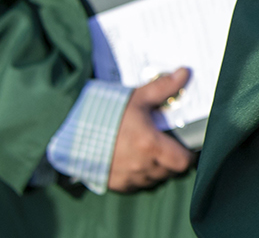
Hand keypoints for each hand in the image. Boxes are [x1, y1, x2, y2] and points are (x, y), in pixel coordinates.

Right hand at [107, 68, 192, 192]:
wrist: (72, 131)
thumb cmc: (105, 113)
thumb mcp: (136, 98)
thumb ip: (162, 88)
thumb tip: (184, 73)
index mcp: (150, 144)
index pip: (182, 162)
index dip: (187, 155)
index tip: (185, 147)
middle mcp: (141, 165)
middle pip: (169, 171)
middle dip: (171, 160)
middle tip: (166, 145)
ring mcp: (128, 177)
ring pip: (153, 179)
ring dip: (155, 169)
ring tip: (149, 152)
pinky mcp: (115, 183)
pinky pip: (136, 185)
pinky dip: (139, 176)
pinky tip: (134, 161)